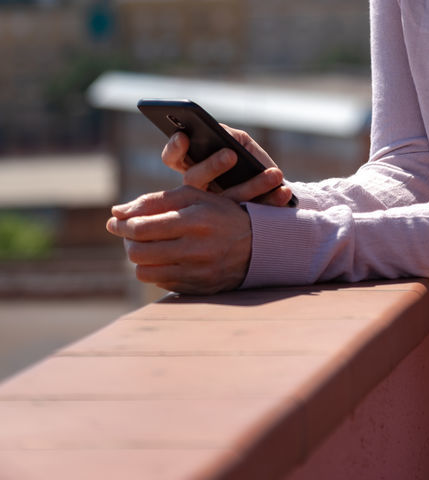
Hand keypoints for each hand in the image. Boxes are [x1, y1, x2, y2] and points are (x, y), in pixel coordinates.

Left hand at [105, 185, 252, 293]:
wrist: (257, 245)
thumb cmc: (219, 213)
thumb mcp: (194, 197)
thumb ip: (155, 201)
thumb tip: (117, 211)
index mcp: (195, 220)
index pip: (143, 227)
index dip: (122, 225)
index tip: (115, 221)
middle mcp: (195, 248)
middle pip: (138, 252)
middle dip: (127, 241)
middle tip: (130, 233)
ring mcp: (195, 272)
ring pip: (144, 271)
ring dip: (138, 257)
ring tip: (145, 245)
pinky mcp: (195, 288)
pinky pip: (159, 282)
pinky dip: (155, 269)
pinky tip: (163, 257)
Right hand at [161, 126, 295, 206]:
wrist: (273, 190)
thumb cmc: (251, 162)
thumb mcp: (241, 144)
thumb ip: (229, 136)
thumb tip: (218, 131)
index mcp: (194, 167)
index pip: (174, 158)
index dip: (174, 149)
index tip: (183, 137)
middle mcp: (198, 193)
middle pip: (193, 180)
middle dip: (211, 166)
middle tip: (231, 154)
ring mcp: (214, 212)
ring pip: (225, 201)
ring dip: (252, 187)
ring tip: (274, 175)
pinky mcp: (236, 226)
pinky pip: (251, 215)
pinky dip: (271, 201)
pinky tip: (284, 191)